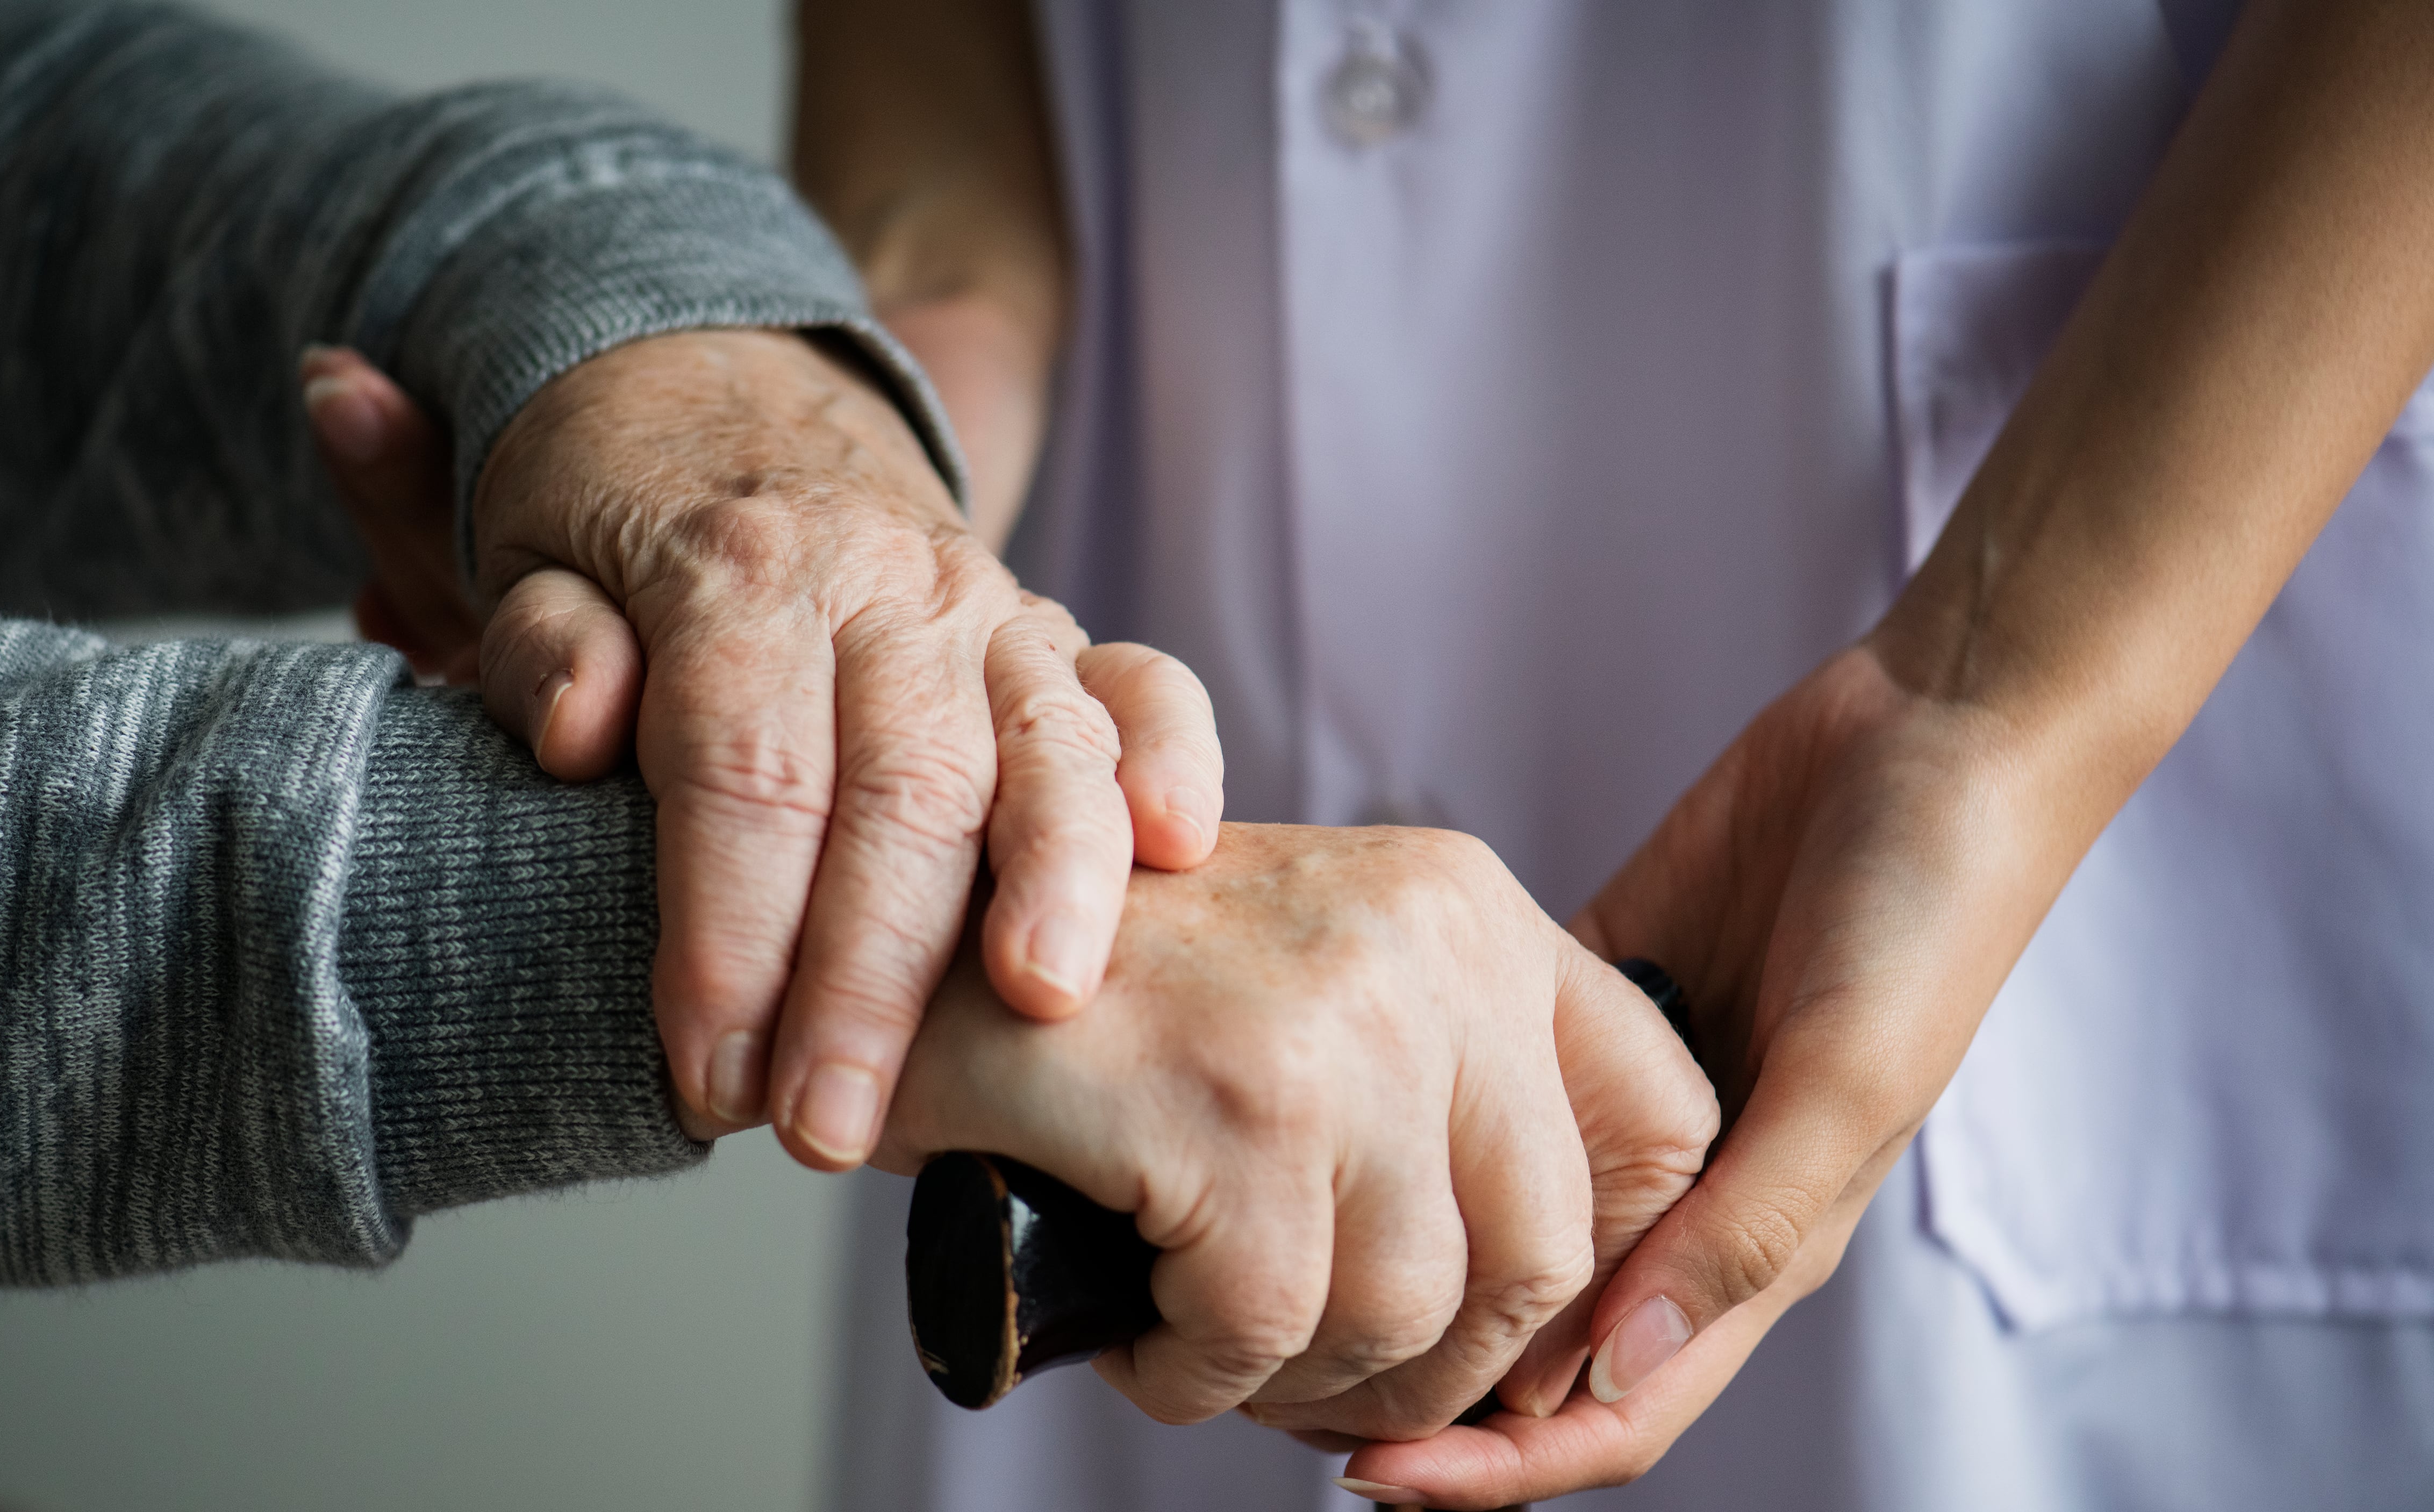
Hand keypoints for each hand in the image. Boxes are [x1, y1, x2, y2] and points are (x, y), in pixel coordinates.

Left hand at [299, 336, 1222, 1168]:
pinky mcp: (1055, 637)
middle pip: (901, 787)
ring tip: (1039, 1005)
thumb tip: (583, 729)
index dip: (729, 936)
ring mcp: (988, 609)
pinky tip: (1177, 848)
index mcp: (739, 570)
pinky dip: (1172, 757)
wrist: (720, 396)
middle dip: (871, 973)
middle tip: (830, 1128)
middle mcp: (885, 584)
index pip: (745, 772)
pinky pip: (1144, 684)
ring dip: (1051, 882)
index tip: (709, 1076)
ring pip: (1041, 744)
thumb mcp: (526, 555)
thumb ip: (541, 645)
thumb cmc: (616, 517)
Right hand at [875, 823, 1715, 1436]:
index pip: (1660, 1122)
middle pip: (1540, 1256)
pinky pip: (1262, 1332)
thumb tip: (1572, 1312)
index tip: (1498, 1330)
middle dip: (1435, 1368)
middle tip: (1323, 1382)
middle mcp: (1430, 943)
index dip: (1601, 1268)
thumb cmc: (1114, 999)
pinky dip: (1198, 1379)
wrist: (900, 939)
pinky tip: (1146, 1341)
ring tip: (1213, 1347)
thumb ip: (1455, 1092)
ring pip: (1404, 1313)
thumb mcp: (1324, 991)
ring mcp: (1337, 1021)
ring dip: (1302, 1380)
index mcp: (1470, 906)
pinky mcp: (1230, 1106)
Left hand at [1335, 647, 2072, 1506]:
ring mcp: (1633, 1101)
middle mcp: (1686, 1192)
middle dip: (1428, 1390)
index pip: (1615, 1405)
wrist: (1935, 737)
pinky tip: (1341, 1124)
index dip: (1500, 1464)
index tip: (1366, 1477)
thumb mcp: (1850, 1075)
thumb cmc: (1926, 912)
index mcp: (1759, 1240)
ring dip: (1415, 1266)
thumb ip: (1748, 1221)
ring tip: (1291, 1272)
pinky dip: (1424, 1122)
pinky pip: (1492, 1086)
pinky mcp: (1594, 1000)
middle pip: (1539, 1342)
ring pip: (1503, 1228)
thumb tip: (1619, 1360)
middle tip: (1287, 1392)